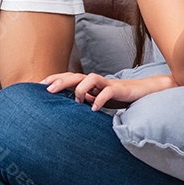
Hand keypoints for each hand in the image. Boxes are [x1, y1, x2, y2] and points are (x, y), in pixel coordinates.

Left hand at [46, 72, 174, 110]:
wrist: (144, 92)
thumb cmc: (118, 97)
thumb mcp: (98, 100)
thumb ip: (85, 100)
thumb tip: (69, 107)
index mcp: (90, 84)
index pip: (69, 78)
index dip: (55, 79)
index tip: (40, 85)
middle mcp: (97, 81)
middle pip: (75, 76)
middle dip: (60, 81)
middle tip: (47, 90)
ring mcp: (108, 84)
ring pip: (91, 78)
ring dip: (81, 89)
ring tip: (77, 101)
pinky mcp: (119, 90)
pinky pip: (107, 92)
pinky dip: (99, 99)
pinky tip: (94, 108)